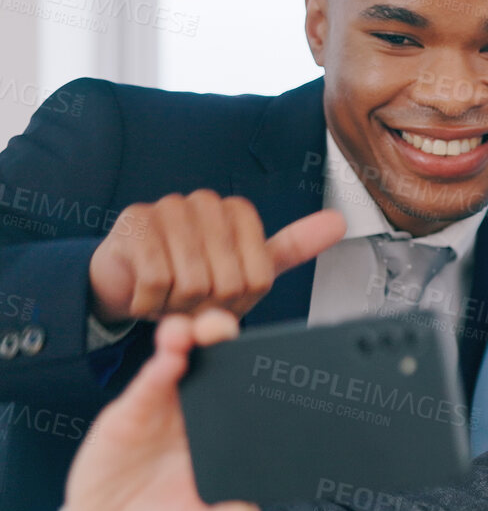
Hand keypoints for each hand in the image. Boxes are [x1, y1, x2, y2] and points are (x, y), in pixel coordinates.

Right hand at [59, 309, 261, 510]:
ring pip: (181, 359)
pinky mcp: (132, 412)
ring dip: (190, 338)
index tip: (275, 354)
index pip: (249, 390)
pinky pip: (149, 383)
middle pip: (217, 362)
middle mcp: (199, 411)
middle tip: (227, 331)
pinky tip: (171, 356)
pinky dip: (160, 367)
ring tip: (195, 332)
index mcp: (227, 432)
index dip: (261, 366)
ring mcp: (166, 408)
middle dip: (225, 337)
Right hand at [88, 192, 345, 323]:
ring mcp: (168, 208)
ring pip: (192, 284)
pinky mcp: (135, 223)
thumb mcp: (247, 269)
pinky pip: (157, 281)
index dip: (238, 303)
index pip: (259, 279)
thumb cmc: (189, 276)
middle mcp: (206, 202)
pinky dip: (151, 303)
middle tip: (189, 300)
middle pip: (228, 283)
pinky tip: (146, 294)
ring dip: (177, 308)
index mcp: (239, 212)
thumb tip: (338, 221)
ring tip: (168, 296)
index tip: (221, 297)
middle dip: (207, 307)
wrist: (126, 281)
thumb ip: (293, 249)